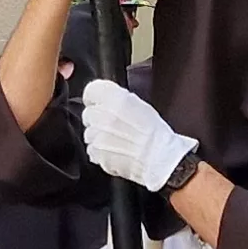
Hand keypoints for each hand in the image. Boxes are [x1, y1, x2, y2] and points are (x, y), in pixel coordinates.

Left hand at [80, 79, 198, 191]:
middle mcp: (103, 114)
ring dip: (99, 136)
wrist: (159, 157)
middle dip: (97, 119)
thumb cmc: (154, 133)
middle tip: (114, 126)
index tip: (97, 103)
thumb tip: (108, 101)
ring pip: (89, 133)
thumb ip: (119, 101)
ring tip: (117, 141)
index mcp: (115, 98)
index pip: (91, 91)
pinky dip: (100, 152)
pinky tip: (116, 151)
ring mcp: (98, 135)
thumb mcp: (140, 106)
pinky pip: (92, 150)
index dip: (94, 99)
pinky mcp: (97, 152)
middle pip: (88, 114)